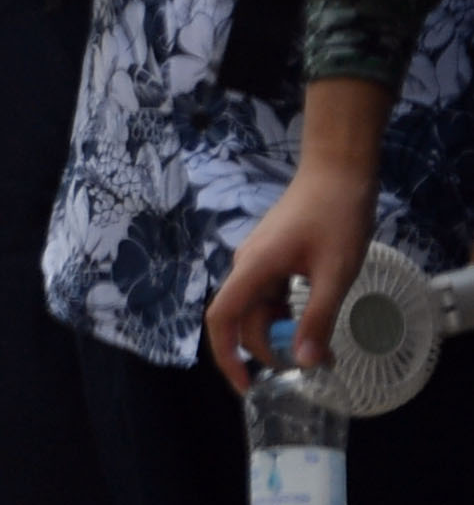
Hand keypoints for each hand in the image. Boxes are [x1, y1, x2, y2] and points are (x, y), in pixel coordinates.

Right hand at [208, 78, 391, 387]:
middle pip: (242, 318)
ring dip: (282, 332)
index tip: (248, 387)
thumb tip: (307, 365)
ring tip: (322, 351)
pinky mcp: (273, 254)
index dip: (227, 357)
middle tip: (310, 369)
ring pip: (258, 307)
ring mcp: (259, 258)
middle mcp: (247, 265)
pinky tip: (316, 319)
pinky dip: (288, 313)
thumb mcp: (335, 275)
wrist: (337, 170)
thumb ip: (318, 320)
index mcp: (253, 269)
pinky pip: (271, 292)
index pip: (221, 319)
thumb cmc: (336, 218)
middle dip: (268, 350)